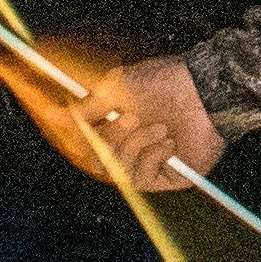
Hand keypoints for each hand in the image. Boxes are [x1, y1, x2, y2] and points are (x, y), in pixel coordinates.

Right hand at [58, 46, 223, 191]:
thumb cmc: (164, 83)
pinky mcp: (169, 178)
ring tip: (159, 125)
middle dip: (111, 138)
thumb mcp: (115, 89)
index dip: (75, 139)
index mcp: (118, 128)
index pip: (85, 144)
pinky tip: (169, 141)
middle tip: (131, 116)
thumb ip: (86, 107)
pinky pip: (142, 178)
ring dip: (135, 145)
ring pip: (118, 170)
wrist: (204, 90)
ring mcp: (150, 165)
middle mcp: (131, 148)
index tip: (64, 126)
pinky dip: (151, 157)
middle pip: (96, 161)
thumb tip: (56, 115)